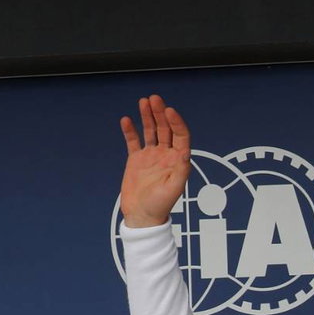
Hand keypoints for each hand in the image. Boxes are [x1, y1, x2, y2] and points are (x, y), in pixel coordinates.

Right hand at [119, 94, 190, 227]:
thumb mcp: (174, 188)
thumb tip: (186, 152)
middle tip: (154, 99)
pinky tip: (127, 120)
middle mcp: (166, 155)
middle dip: (160, 113)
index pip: (180, 136)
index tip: (169, 110)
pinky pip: (133, 141)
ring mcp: (151, 156)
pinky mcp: (136, 160)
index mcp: (178, 160)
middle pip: (165, 129)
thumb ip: (181, 170)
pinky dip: (130, 131)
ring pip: (150, 131)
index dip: (176, 122)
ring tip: (144, 101)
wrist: (142, 215)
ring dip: (148, 117)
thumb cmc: (160, 205)